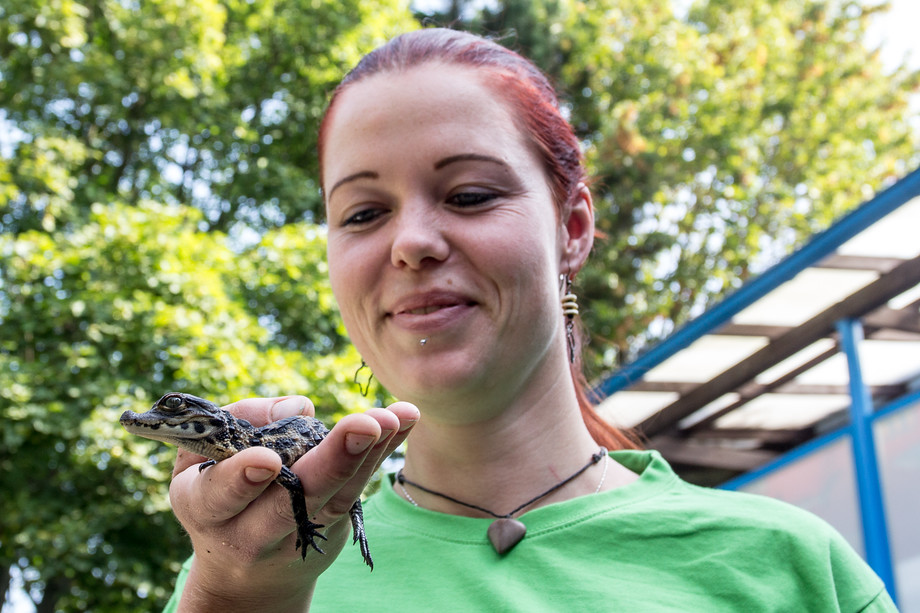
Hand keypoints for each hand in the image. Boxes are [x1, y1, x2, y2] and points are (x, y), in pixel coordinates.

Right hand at [168, 395, 418, 611]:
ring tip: (390, 418)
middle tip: (364, 428)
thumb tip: (300, 409)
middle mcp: (252, 531)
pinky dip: (382, 451)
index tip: (267, 461)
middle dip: (332, 463)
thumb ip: (241, 420)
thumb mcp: (200, 457)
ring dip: (367, 453)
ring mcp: (300, 534)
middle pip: (294, 501)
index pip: (220, 495)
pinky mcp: (334, 526)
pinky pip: (359, 486)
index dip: (241, 480)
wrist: (245, 572)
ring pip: (336, 495)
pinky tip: (404, 419)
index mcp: (204, 507)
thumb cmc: (217, 491)